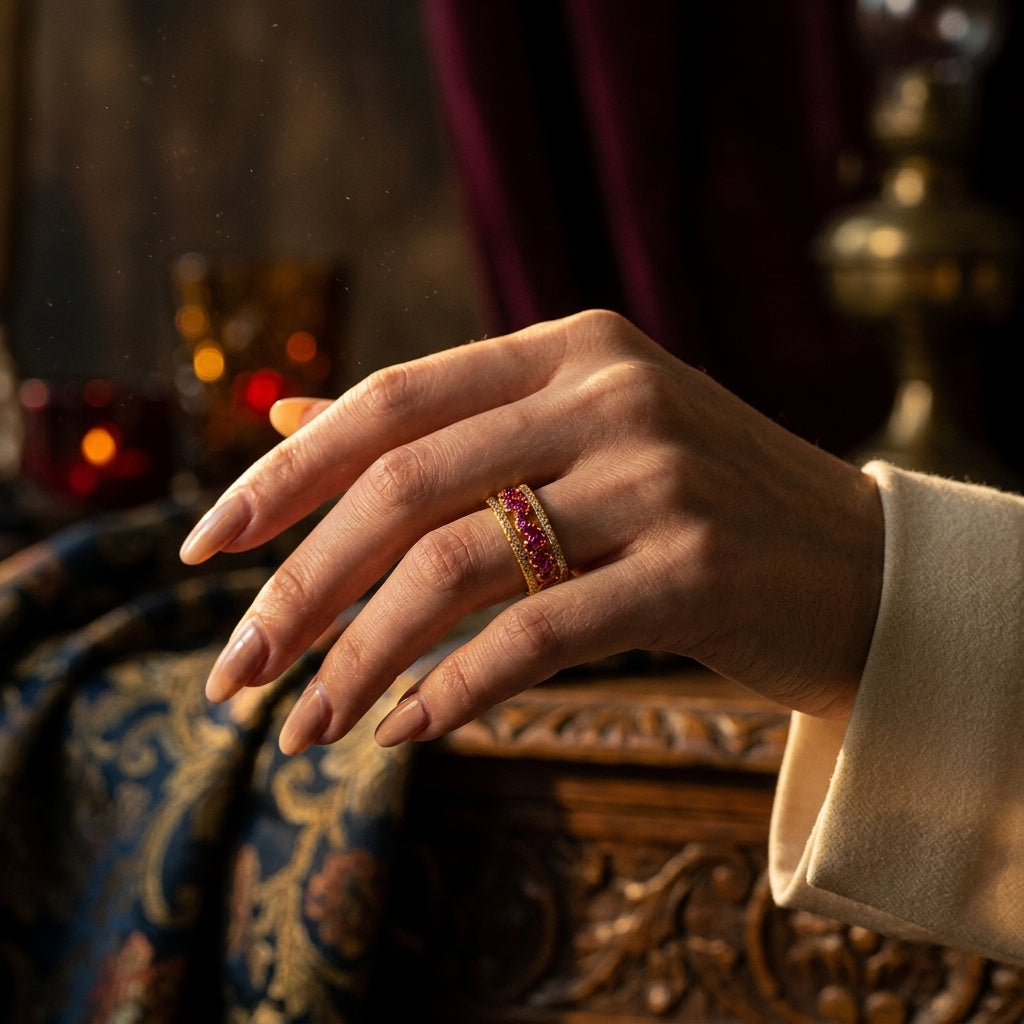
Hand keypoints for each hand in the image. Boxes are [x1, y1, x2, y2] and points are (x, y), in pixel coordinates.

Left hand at [179, 310, 883, 754]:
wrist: (858, 564)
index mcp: (568, 349)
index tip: (206, 550)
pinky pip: (537, 634)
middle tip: (235, 670)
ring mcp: (658, 477)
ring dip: (361, 658)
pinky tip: (405, 731)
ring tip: (302, 727)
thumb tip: (290, 419)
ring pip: (458, 566)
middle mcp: (609, 395)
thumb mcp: (576, 434)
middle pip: (405, 486)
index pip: (391, 400)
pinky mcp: (696, 568)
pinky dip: (456, 688)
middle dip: (301, 587)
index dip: (284, 475)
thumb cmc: (697, 502)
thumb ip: (442, 424)